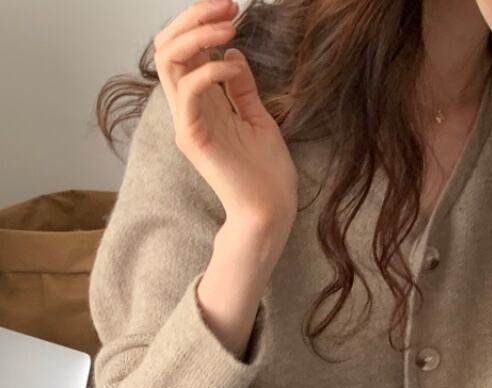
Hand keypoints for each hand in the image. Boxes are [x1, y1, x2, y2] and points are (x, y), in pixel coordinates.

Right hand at [154, 0, 297, 234]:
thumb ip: (242, 88)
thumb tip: (232, 52)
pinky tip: (234, 68)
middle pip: (167, 48)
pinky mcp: (194, 138)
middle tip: (228, 6)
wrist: (271, 211)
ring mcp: (187, 124)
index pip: (183, 51)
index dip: (200, 22)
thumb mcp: (258, 119)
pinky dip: (210, 70)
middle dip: (194, 18)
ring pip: (169, 62)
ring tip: (230, 26)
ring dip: (198, 34)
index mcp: (202, 105)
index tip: (231, 7)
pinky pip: (189, 91)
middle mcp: (188, 110)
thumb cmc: (268, 174)